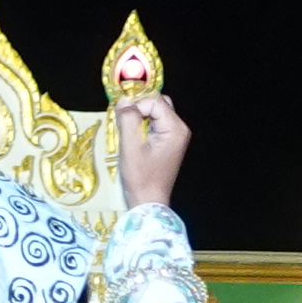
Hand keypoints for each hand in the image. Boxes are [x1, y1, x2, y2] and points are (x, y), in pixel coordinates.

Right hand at [112, 91, 193, 210]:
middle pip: (158, 103)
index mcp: (175, 129)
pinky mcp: (169, 142)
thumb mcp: (130, 148)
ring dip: (140, 115)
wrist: (149, 202)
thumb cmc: (141, 178)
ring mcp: (176, 136)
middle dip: (139, 107)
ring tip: (126, 128)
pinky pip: (156, 123)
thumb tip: (123, 100)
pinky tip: (133, 135)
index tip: (122, 121)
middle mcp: (179, 129)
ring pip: (156, 112)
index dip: (136, 106)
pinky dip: (143, 124)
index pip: (154, 101)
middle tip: (123, 121)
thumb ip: (127, 120)